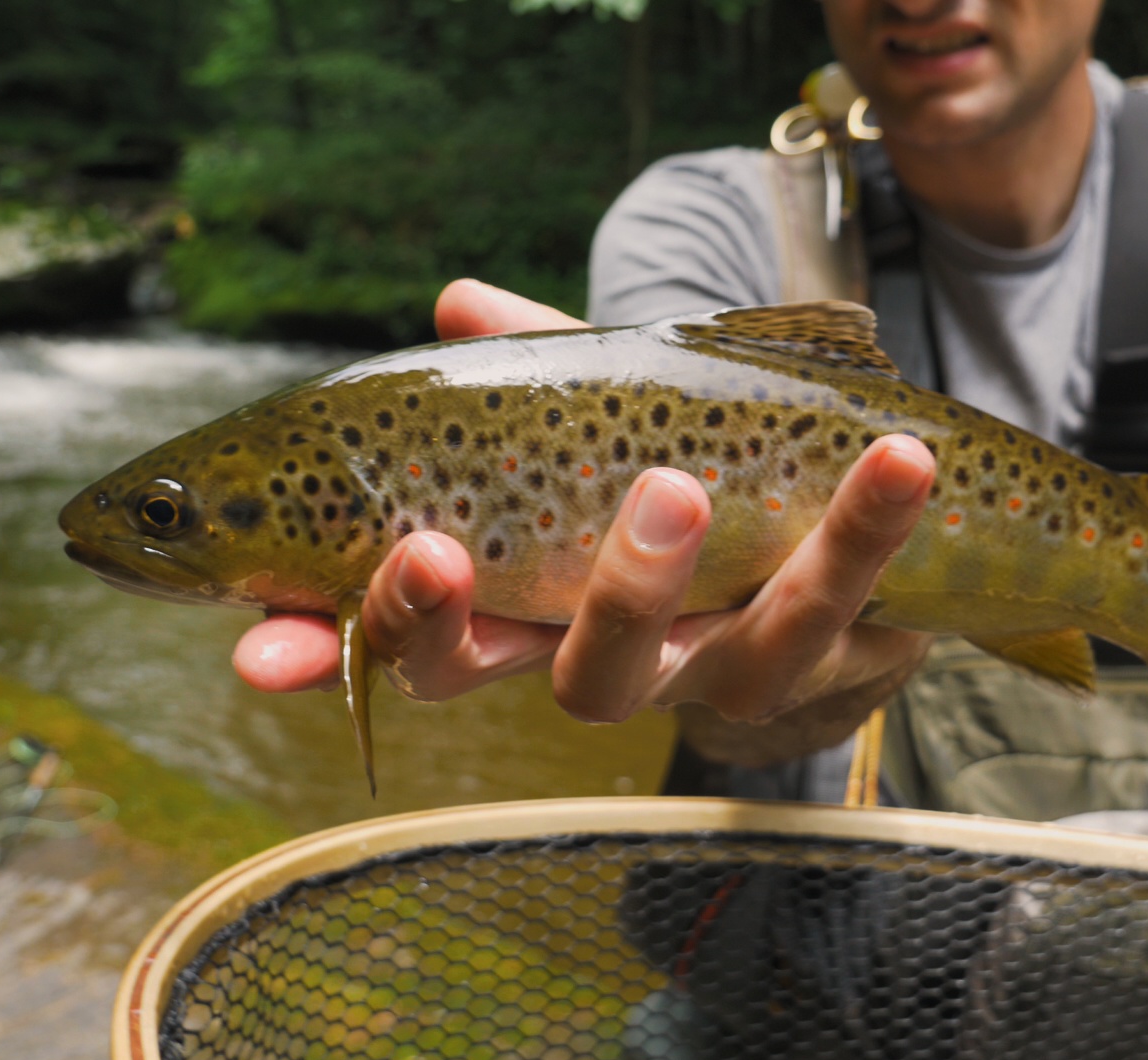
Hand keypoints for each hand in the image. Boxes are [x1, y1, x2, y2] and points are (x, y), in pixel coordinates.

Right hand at [233, 279, 936, 753]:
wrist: (855, 556)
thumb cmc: (701, 477)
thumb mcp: (610, 411)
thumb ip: (538, 366)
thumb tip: (459, 300)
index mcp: (528, 600)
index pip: (406, 639)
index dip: (327, 649)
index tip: (253, 648)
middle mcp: (600, 652)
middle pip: (496, 670)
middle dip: (454, 625)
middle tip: (433, 550)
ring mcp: (706, 665)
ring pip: (666, 661)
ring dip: (652, 575)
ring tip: (672, 485)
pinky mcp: (817, 659)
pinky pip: (835, 611)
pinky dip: (863, 527)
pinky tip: (894, 456)